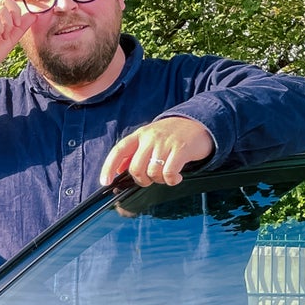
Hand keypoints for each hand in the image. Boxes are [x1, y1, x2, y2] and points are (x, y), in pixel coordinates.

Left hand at [99, 117, 214, 186]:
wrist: (198, 124)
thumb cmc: (170, 135)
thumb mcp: (149, 139)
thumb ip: (134, 153)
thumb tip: (117, 170)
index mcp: (139, 135)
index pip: (119, 150)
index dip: (109, 166)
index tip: (105, 181)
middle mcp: (150, 137)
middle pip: (136, 168)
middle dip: (142, 180)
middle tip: (150, 179)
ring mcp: (165, 142)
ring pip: (152, 173)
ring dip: (159, 180)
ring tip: (166, 175)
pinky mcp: (181, 149)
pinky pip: (169, 174)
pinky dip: (172, 180)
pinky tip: (176, 177)